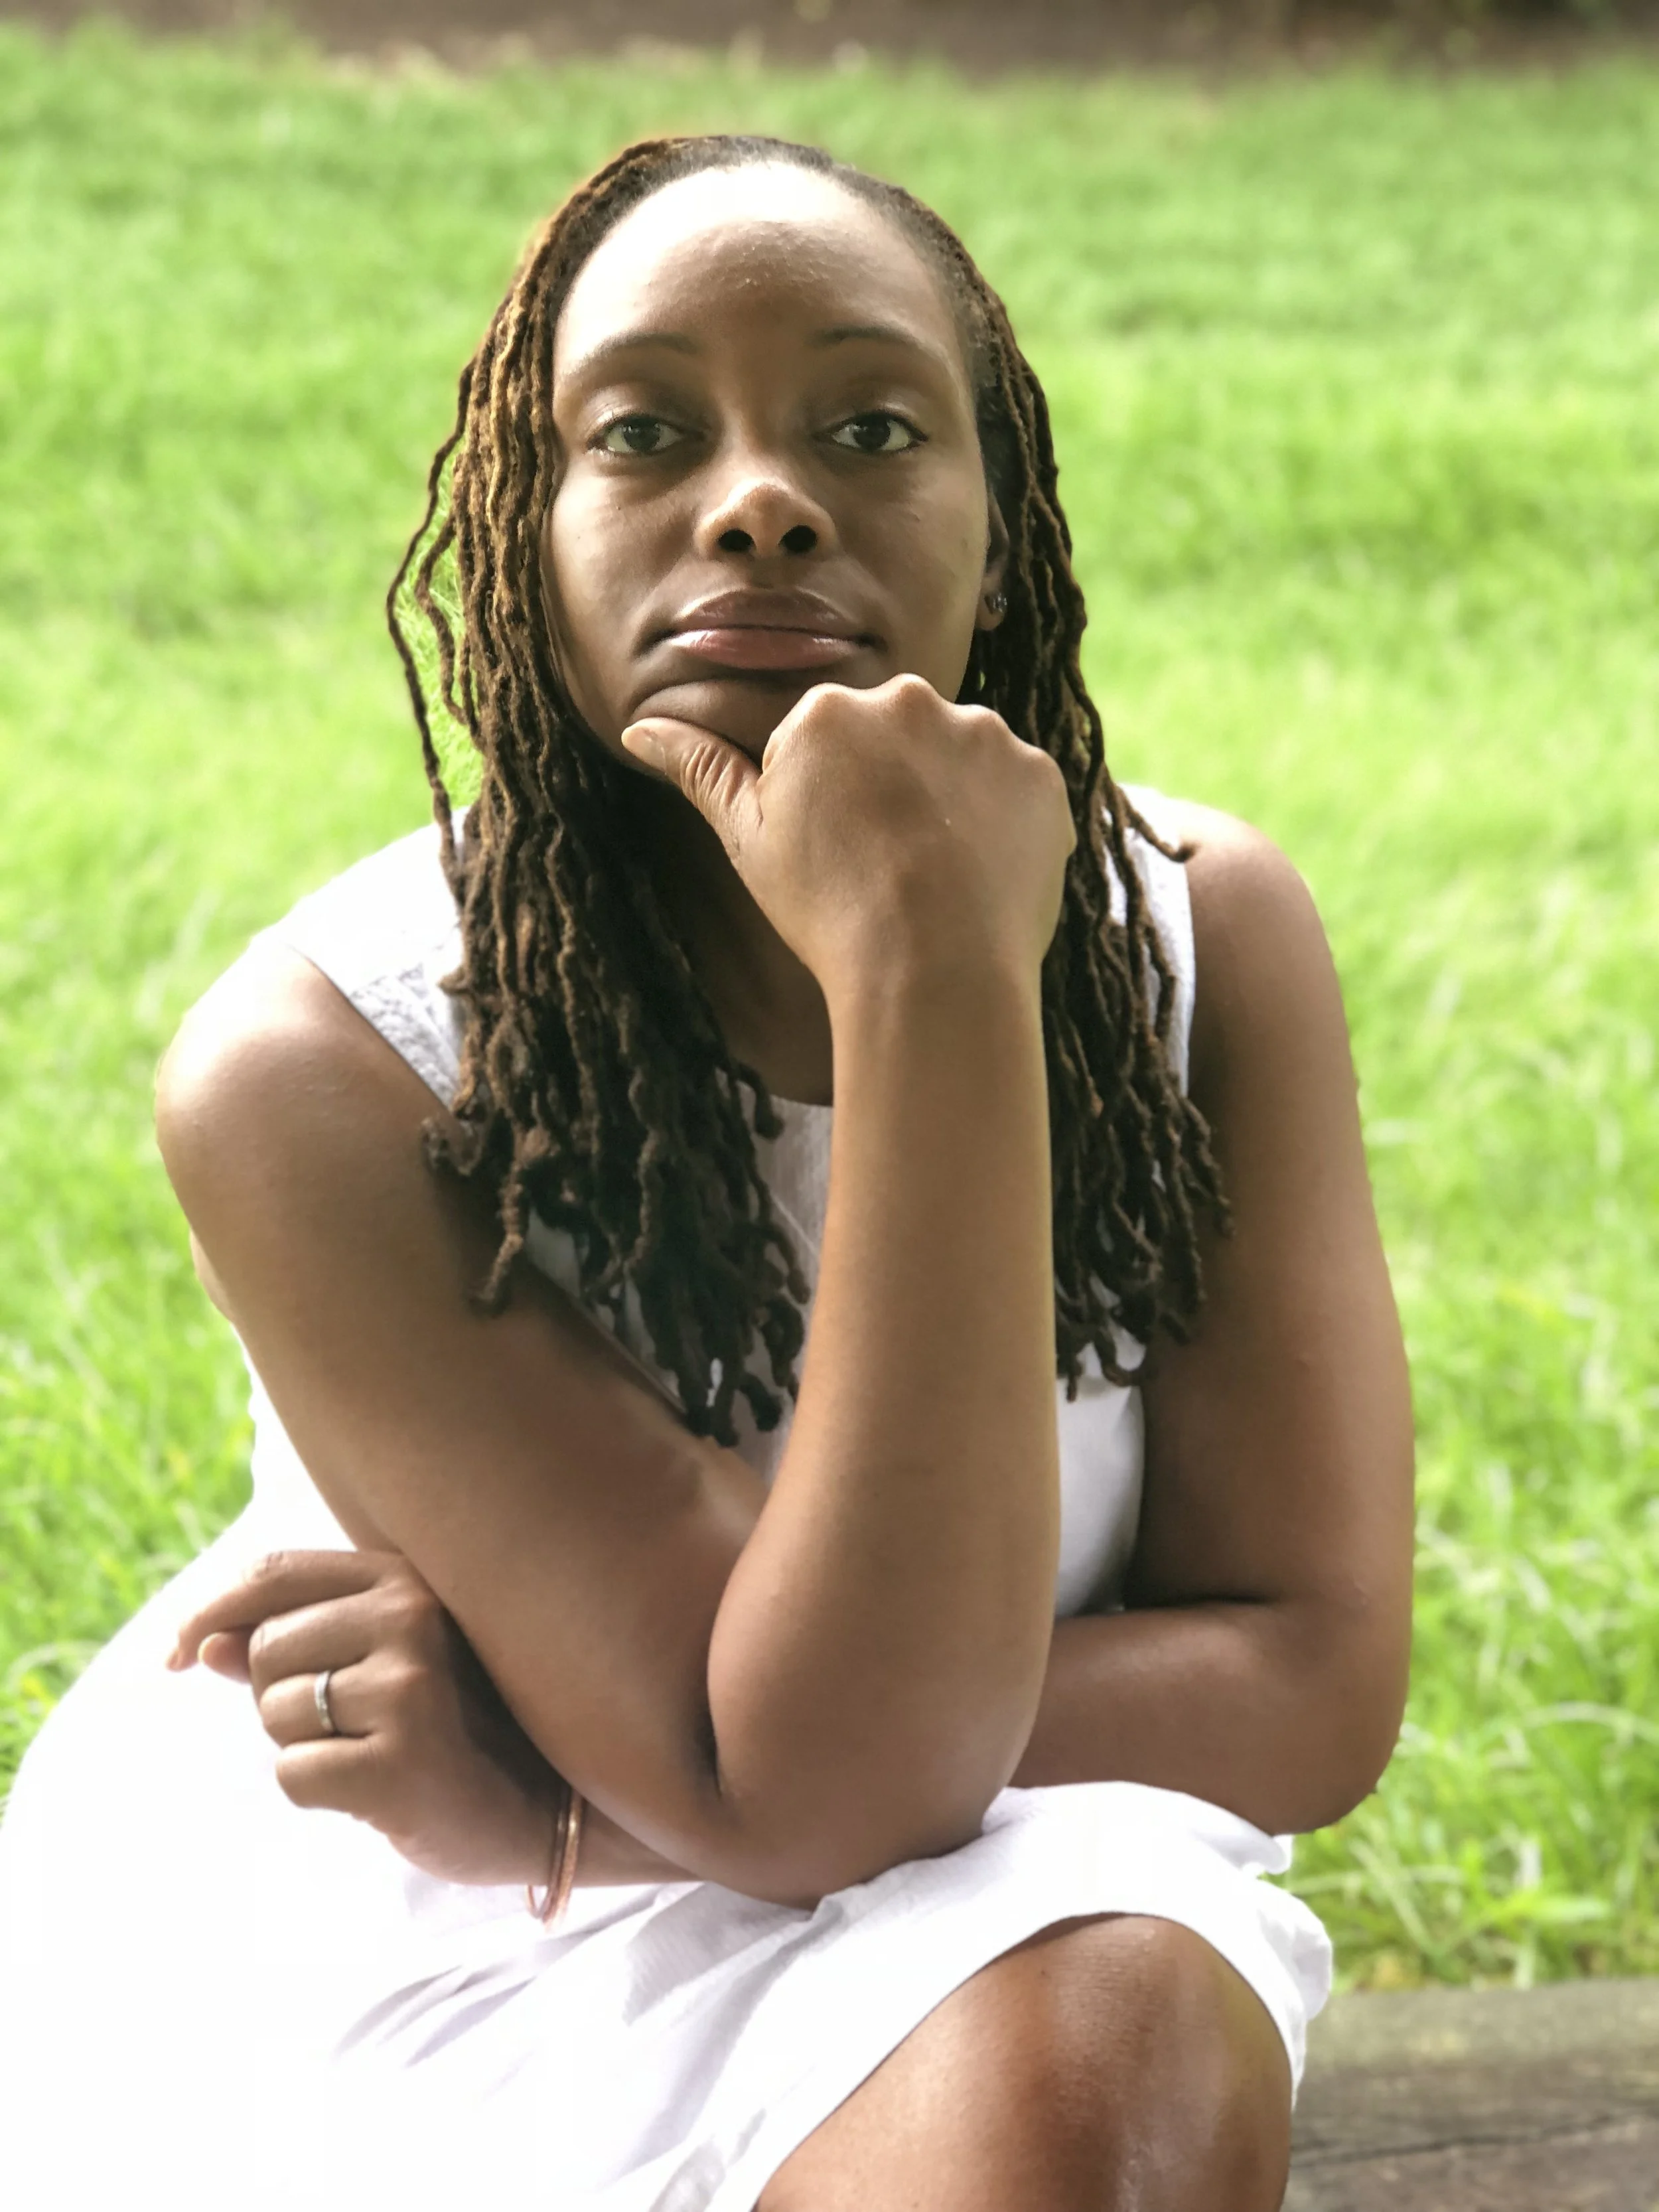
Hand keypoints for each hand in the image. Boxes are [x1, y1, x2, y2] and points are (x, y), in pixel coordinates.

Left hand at [169, 1550, 556, 1886]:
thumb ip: (298, 1643)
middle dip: (282, 1700)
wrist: (553, 1807)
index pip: (275, 1573)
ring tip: (377, 1755)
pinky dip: (319, 1793)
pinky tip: (381, 1792)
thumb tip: (199, 1644)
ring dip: (304, 1748)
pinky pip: (294, 1775)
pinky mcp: (402, 1761)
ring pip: (276, 1714)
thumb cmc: (462, 1729)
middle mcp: (412, 1616)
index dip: (211, 1611)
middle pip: (265, 1651)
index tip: (175, 1654)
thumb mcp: (387, 1666)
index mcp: (409, 1578)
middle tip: (352, 1728)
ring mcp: (411, 1687)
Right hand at [622, 673, 1074, 1001]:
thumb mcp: (749, 841)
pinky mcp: (1040, 775)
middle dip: (892, 793)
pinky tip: (980, 879)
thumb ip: (702, 770)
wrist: (932, 970)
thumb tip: (640, 727)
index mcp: (831, 710)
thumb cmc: (829, 910)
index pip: (826, 744)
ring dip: (950, 807)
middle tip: (887, 870)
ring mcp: (985, 735)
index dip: (830, 807)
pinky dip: (1003, 829)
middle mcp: (912, 700)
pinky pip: (1017, 793)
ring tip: (937, 880)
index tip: (839, 857)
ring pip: (959, 763)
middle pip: (896, 742)